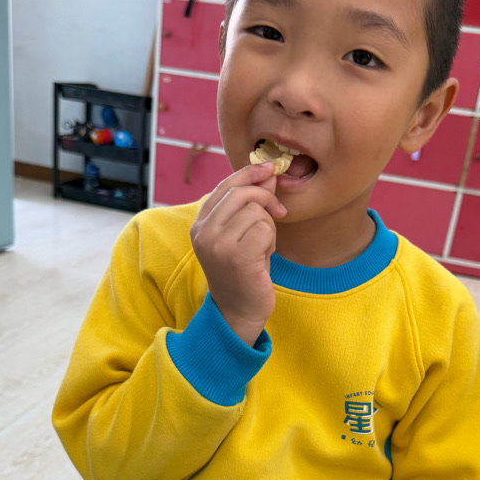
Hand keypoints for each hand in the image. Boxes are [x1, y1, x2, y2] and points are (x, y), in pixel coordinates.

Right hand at [190, 161, 286, 345]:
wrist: (238, 311)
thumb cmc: (243, 272)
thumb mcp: (241, 234)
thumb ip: (249, 205)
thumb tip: (268, 174)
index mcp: (200, 224)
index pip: (225, 186)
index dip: (249, 173)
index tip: (268, 168)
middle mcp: (203, 232)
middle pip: (242, 193)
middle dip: (266, 199)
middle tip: (279, 212)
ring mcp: (218, 244)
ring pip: (256, 211)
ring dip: (269, 227)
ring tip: (263, 247)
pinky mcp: (236, 256)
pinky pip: (265, 229)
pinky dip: (271, 241)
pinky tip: (264, 257)